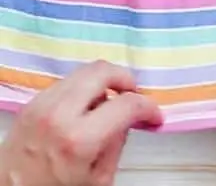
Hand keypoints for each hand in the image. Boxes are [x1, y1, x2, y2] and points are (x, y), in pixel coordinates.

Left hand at [0, 60, 162, 185]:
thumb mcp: (98, 179)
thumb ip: (117, 144)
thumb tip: (128, 120)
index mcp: (79, 139)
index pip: (127, 104)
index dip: (149, 107)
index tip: (153, 115)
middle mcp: (59, 115)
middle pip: (103, 71)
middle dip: (125, 79)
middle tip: (133, 95)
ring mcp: (41, 105)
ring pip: (84, 71)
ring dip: (103, 82)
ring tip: (110, 101)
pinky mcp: (31, 103)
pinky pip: (66, 81)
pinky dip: (83, 88)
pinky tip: (86, 106)